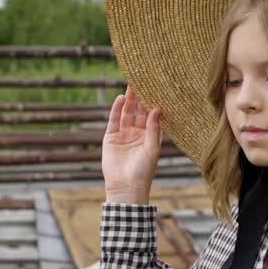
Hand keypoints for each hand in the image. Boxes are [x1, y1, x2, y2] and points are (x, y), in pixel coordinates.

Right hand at [101, 86, 161, 203]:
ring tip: (131, 86)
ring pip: (126, 113)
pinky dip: (117, 110)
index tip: (156, 88)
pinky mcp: (111, 137)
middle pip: (138, 111)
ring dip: (129, 100)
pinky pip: (114, 120)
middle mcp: (136, 133)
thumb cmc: (143, 171)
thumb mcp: (152, 148)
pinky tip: (121, 99)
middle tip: (142, 81)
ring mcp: (123, 134)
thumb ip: (153, 128)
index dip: (152, 103)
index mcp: (149, 136)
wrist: (126, 186)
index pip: (151, 115)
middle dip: (140, 98)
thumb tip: (156, 109)